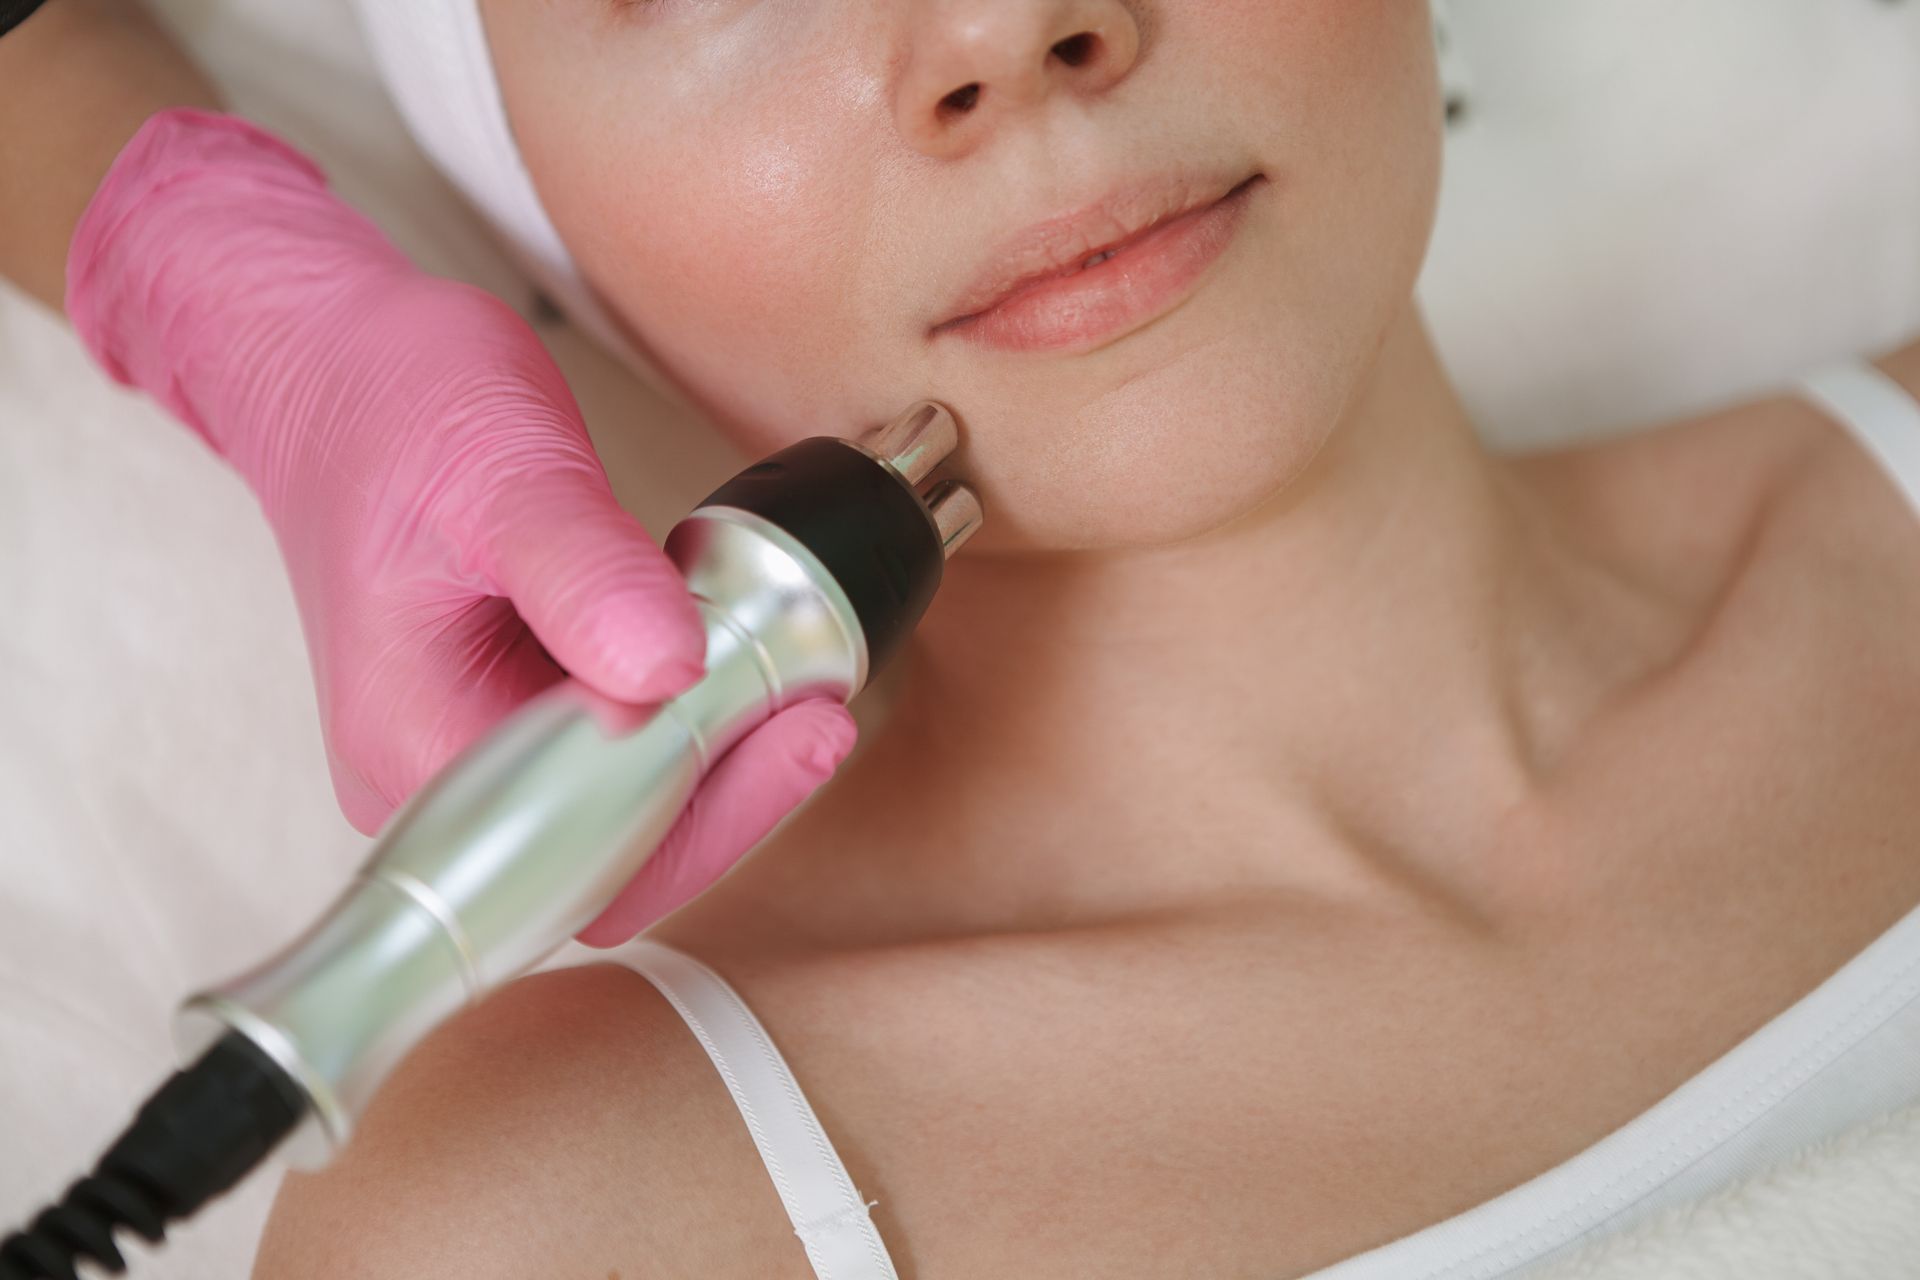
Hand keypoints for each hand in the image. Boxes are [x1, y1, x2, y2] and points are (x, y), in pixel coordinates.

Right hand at [66, 108, 855, 940]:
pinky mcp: (505, 724)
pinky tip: (749, 683)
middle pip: (611, 864)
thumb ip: (583, 575)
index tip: (798, 728)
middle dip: (731, 797)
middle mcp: (432, 783)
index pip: (581, 855)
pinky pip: (612, 769)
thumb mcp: (498, 470)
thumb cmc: (392, 408)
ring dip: (721, 769)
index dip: (707, 816)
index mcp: (412, 744)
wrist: (337, 373)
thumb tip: (671, 671)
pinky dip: (690, 734)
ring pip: (621, 824)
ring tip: (801, 694)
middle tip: (821, 711)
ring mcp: (467, 760)